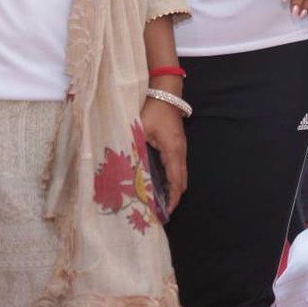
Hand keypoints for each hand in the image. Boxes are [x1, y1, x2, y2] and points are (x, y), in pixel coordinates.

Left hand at [140, 96, 187, 215]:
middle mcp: (180, 152)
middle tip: (158, 213)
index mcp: (173, 151)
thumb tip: (125, 173)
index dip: (171, 198)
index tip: (165, 213)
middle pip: (181, 181)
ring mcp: (180, 149)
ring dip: (171, 189)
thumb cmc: (152, 111)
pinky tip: (158, 185)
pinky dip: (171, 180)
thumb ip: (134, 150)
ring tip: (157, 203)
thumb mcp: (139, 130)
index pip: (176, 180)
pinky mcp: (176, 146)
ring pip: (180, 175)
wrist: (165, 93)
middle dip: (172, 197)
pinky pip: (176, 168)